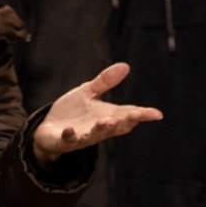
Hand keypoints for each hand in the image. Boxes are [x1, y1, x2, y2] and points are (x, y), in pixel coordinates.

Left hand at [32, 63, 162, 163]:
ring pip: (96, 135)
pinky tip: (70, 130)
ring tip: (106, 121)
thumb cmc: (72, 112)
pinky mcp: (65, 140)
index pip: (129, 115)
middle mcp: (99, 128)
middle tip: (136, 115)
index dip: (143, 115)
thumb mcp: (88, 92)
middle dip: (126, 121)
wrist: (48, 128)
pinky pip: (69, 139)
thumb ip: (105, 82)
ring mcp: (83, 136)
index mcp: (108, 115)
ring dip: (102, 129)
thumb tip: (126, 65)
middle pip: (117, 126)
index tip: (157, 114)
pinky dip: (70, 136)